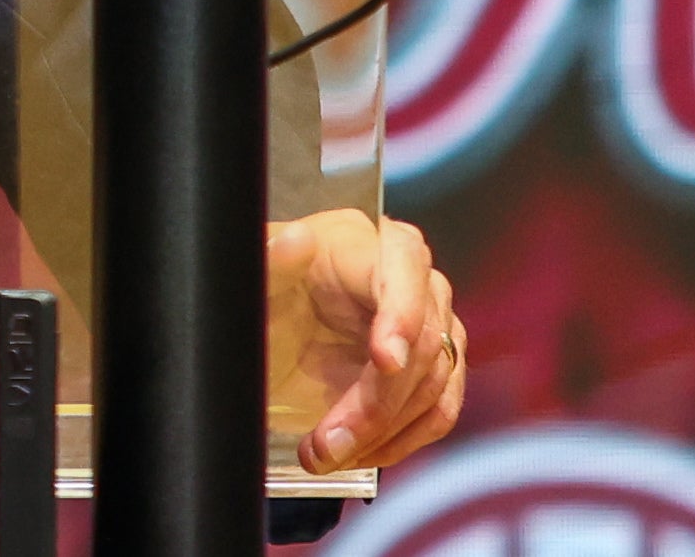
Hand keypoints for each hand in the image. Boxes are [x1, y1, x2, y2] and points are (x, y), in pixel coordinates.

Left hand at [269, 208, 461, 474]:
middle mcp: (405, 275)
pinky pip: (441, 408)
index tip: (385, 361)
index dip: (402, 314)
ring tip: (329, 453)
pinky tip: (362, 453)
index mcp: (361, 242)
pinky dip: (403, 440)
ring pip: (435, 381)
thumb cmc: (259, 302)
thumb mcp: (254, 285)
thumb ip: (271, 262)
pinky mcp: (433, 367)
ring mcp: (426, 322)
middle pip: (423, 338)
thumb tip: (298, 241)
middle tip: (330, 442)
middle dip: (378, 401)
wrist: (263, 342)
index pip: (404, 264)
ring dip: (385, 430)